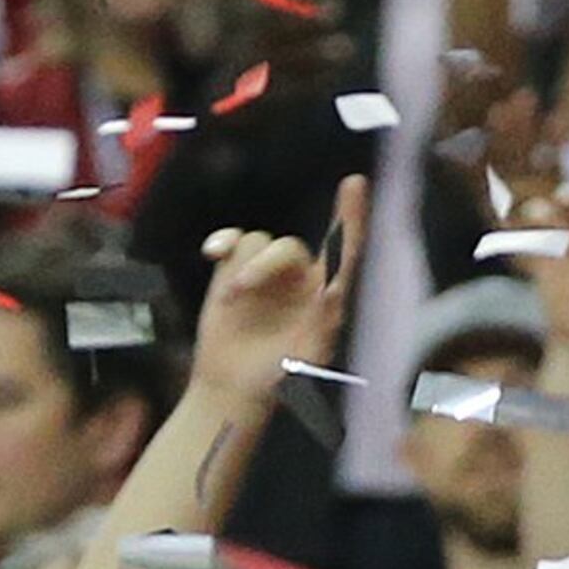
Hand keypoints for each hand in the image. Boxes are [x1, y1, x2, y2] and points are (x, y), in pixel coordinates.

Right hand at [192, 176, 369, 398]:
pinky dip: (223, 242)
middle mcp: (300, 277)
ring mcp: (267, 272)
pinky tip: (213, 253)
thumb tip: (334, 290)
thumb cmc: (279, 377)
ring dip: (243, 268)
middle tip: (239, 292)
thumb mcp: (308, 357)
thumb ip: (323, 322)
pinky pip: (233, 241)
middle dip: (264, 265)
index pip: (343, 249)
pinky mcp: (235, 271)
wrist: (233, 386)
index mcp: (326, 293)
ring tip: (232, 301)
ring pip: (257, 242)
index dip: (351, 217)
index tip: (355, 182)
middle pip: (288, 247)